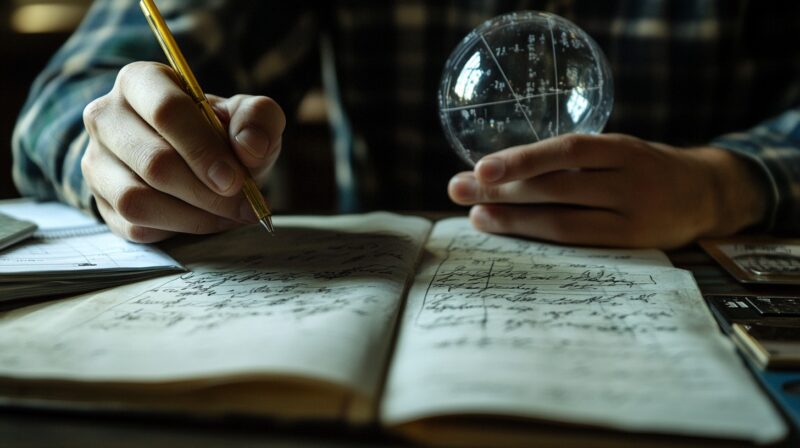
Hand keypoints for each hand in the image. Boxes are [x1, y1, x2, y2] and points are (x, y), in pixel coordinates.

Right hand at [82, 61, 284, 241]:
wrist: (198, 162)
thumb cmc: (220, 133)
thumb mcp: (248, 117)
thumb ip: (258, 119)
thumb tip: (251, 146)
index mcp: (141, 81)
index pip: (167, 111)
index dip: (204, 150)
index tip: (236, 180)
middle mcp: (106, 117)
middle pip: (154, 162)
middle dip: (207, 191)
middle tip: (243, 204)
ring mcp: (97, 162)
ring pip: (137, 200)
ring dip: (193, 216)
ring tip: (229, 214)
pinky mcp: (102, 202)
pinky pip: (135, 226)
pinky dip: (178, 230)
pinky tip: (206, 220)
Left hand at [448, 133, 767, 248]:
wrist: (707, 195)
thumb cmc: (645, 169)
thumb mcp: (619, 150)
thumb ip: (575, 159)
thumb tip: (502, 169)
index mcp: (624, 149)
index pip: (568, 151)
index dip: (523, 159)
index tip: (480, 167)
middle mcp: (631, 181)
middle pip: (556, 187)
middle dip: (501, 188)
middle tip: (456, 188)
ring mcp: (632, 218)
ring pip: (562, 221)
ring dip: (512, 218)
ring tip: (474, 214)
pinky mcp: (631, 247)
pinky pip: (577, 245)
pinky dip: (538, 239)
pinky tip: (509, 233)